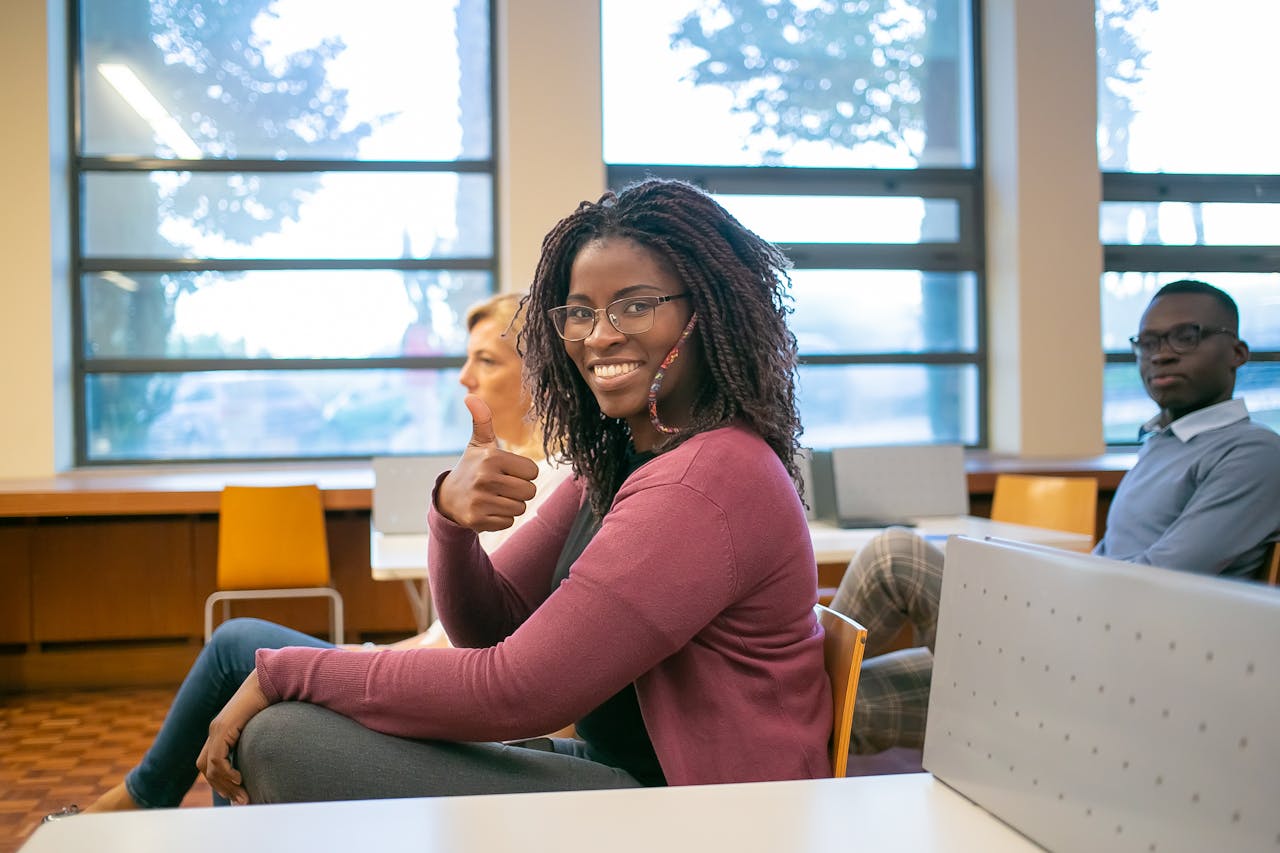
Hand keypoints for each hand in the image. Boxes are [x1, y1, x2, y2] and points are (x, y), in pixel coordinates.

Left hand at [196, 670, 269, 804]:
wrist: (270, 680)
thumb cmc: (272, 701)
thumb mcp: (261, 726)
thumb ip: (257, 740)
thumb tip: (264, 757)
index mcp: (222, 730)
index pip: (210, 762)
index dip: (219, 779)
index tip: (236, 791)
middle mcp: (215, 730)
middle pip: (205, 767)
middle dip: (220, 786)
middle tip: (239, 799)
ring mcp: (217, 729)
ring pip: (210, 767)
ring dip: (224, 784)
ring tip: (242, 794)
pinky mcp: (223, 728)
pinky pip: (217, 758)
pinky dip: (225, 772)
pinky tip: (239, 778)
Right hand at [437, 394, 539, 531]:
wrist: (449, 498)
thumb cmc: (472, 467)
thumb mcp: (478, 443)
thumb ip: (482, 420)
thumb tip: (470, 396)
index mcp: (491, 457)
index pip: (533, 472)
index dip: (523, 474)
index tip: (507, 472)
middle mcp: (485, 478)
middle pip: (529, 491)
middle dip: (519, 491)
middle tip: (502, 486)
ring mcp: (480, 500)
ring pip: (520, 508)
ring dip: (511, 505)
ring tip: (494, 497)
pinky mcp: (477, 519)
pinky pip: (508, 522)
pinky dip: (501, 518)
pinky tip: (487, 509)